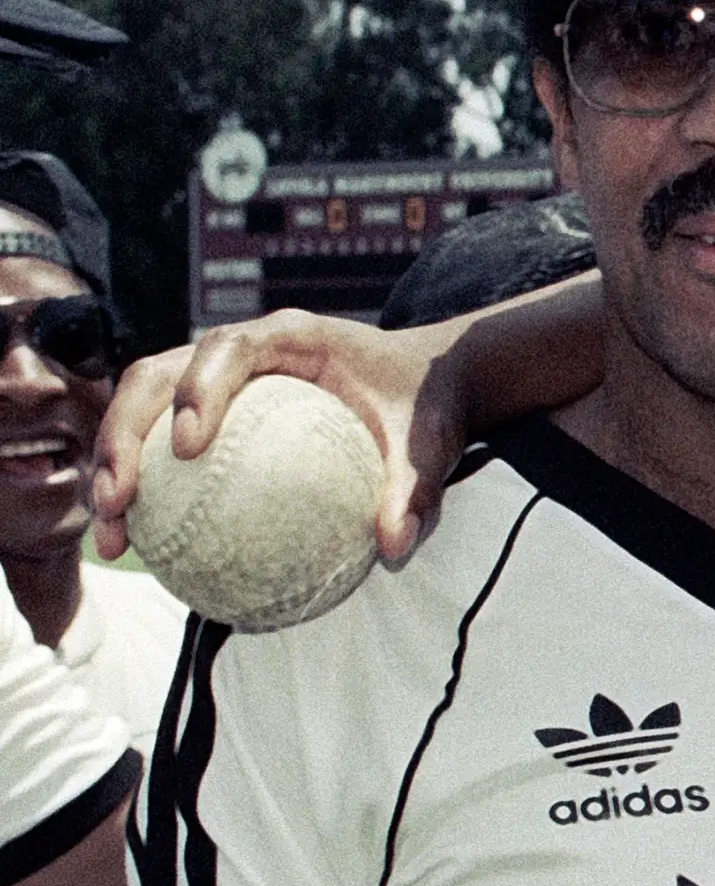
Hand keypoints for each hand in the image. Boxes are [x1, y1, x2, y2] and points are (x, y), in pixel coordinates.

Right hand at [90, 311, 457, 566]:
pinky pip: (165, 445)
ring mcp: (218, 378)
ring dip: (115, 466)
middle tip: (119, 502)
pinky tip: (144, 548)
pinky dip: (148, 489)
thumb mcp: (431, 445)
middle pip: (157, 376)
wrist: (422, 384)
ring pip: (143, 410)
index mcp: (292, 337)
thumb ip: (416, 489)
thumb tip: (394, 548)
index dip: (198, 389)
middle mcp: (242, 350)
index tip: (190, 447)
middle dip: (124, 434)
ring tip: (114, 536)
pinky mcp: (213, 410)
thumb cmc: (422, 407)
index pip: (228, 349)